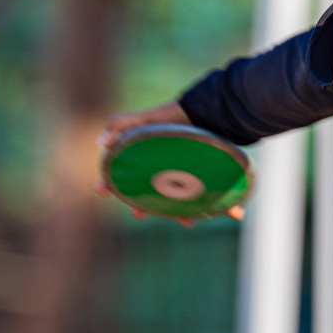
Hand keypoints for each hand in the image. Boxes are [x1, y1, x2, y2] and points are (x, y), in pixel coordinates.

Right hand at [93, 101, 245, 224]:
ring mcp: (184, 175)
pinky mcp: (205, 175)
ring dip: (181, 214)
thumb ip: (119, 125)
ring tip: (186, 222)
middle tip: (142, 215)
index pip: (128, 182)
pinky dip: (222, 205)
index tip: (110, 197)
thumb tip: (100, 142)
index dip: (119, 191)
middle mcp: (163, 171)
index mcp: (146, 162)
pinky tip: (232, 212)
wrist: (204, 110)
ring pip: (181, 201)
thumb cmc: (169, 115)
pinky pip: (213, 194)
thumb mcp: (141, 118)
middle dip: (147, 208)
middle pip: (152, 196)